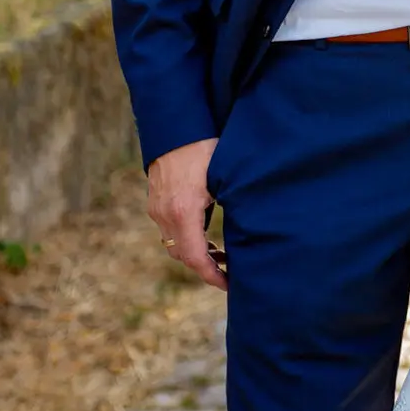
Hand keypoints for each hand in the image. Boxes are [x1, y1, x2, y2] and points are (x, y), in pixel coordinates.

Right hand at [147, 137, 226, 290]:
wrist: (177, 125)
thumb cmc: (206, 147)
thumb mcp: (225, 178)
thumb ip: (234, 206)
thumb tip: (253, 231)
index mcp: (184, 211)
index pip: (195, 258)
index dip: (213, 276)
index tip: (230, 285)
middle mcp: (165, 213)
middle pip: (182, 255)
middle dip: (205, 267)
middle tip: (230, 270)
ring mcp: (157, 207)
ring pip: (174, 243)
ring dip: (195, 252)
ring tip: (221, 254)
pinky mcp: (156, 200)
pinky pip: (170, 228)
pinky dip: (186, 237)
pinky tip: (204, 232)